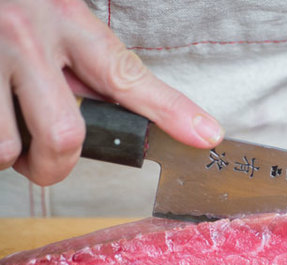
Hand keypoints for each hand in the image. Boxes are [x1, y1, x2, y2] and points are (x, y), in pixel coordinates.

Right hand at [0, 0, 223, 185]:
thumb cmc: (14, 6)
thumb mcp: (59, 19)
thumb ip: (93, 65)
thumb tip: (139, 115)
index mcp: (65, 20)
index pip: (125, 75)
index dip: (170, 111)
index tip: (206, 136)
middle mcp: (27, 35)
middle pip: (63, 135)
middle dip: (55, 166)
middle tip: (48, 162)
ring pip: (6, 147)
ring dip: (10, 157)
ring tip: (9, 136)